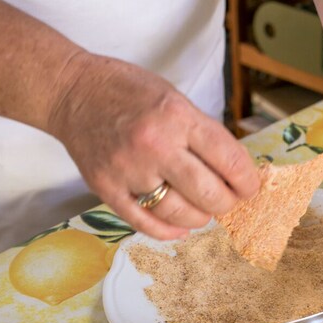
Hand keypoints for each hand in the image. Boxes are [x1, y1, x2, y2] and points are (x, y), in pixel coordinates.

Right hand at [47, 53, 259, 239]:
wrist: (73, 91)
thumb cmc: (130, 92)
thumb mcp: (175, 99)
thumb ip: (202, 134)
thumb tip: (234, 171)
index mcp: (178, 117)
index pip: (228, 159)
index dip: (247, 181)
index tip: (250, 188)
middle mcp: (155, 145)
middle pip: (207, 192)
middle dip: (227, 203)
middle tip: (227, 201)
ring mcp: (129, 169)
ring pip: (179, 213)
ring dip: (199, 218)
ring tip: (202, 211)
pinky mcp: (106, 187)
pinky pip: (144, 222)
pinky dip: (167, 231)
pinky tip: (179, 228)